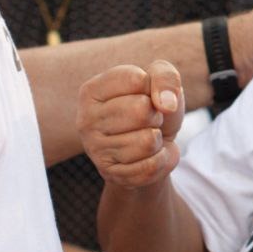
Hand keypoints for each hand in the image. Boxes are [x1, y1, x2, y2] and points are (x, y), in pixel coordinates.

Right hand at [78, 61, 183, 188]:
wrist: (155, 145)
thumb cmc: (154, 107)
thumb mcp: (161, 81)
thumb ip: (165, 76)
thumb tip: (166, 105)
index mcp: (92, 90)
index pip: (136, 80)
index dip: (153, 88)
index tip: (145, 95)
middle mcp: (86, 120)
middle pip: (141, 110)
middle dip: (156, 115)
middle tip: (148, 119)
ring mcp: (95, 150)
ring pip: (148, 141)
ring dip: (157, 139)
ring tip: (146, 137)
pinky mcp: (111, 174)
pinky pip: (151, 165)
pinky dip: (161, 159)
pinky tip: (149, 155)